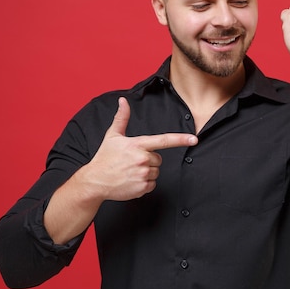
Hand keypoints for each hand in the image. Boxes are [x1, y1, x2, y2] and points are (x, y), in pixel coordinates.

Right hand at [81, 97, 197, 201]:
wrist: (95, 181)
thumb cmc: (104, 158)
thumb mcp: (112, 136)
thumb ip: (122, 118)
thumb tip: (123, 101)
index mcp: (138, 145)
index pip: (163, 140)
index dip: (180, 139)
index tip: (194, 139)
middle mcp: (142, 159)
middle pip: (158, 159)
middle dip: (149, 160)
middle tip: (132, 162)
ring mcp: (142, 174)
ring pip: (156, 172)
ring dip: (146, 172)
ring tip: (130, 171)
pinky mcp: (142, 188)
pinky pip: (152, 184)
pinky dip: (143, 184)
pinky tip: (131, 180)